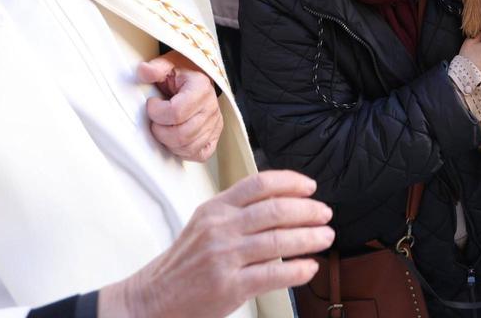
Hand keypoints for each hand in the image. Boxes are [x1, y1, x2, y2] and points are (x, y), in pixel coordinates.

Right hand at [99, 170, 333, 317]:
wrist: (155, 296)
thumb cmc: (186, 261)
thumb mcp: (206, 223)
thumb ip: (238, 210)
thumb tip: (284, 202)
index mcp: (216, 208)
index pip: (259, 184)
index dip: (291, 182)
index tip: (311, 188)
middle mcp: (220, 228)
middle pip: (275, 210)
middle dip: (308, 211)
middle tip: (326, 214)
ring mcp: (224, 257)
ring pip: (279, 241)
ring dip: (310, 238)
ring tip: (325, 237)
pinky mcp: (229, 286)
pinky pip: (273, 275)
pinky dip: (298, 270)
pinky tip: (309, 267)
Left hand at [138, 50, 223, 162]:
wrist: (198, 78)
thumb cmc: (182, 73)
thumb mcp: (168, 65)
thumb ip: (155, 68)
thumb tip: (143, 71)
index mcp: (201, 89)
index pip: (176, 112)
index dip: (156, 112)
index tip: (152, 103)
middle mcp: (211, 108)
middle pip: (181, 135)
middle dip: (159, 130)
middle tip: (155, 119)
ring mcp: (215, 125)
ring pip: (188, 147)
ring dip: (168, 142)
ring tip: (163, 127)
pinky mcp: (214, 137)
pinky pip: (198, 154)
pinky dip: (183, 151)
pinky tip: (175, 139)